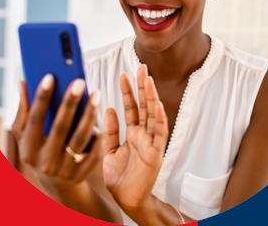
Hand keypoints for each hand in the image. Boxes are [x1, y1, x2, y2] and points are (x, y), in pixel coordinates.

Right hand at [11, 74, 101, 186]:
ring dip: (89, 116)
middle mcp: (44, 161)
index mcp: (28, 149)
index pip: (34, 120)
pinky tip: (101, 123)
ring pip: (79, 140)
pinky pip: (93, 155)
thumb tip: (23, 82)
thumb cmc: (38, 150)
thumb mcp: (24, 135)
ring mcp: (63, 170)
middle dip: (70, 103)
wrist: (55, 183)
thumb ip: (24, 110)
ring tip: (95, 95)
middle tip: (79, 82)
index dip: (41, 98)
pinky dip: (98, 139)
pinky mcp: (80, 176)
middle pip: (60, 128)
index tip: (50, 77)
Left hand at [102, 65, 168, 211]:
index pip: (131, 107)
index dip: (128, 91)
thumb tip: (109, 108)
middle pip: (144, 106)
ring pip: (153, 115)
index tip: (123, 74)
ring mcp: (151, 143)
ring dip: (151, 97)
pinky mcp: (156, 153)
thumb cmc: (119, 178)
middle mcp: (143, 135)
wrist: (126, 199)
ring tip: (148, 80)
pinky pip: (159, 134)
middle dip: (142, 87)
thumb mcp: (109, 151)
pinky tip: (156, 105)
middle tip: (140, 67)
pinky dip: (158, 119)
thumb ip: (110, 131)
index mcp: (132, 134)